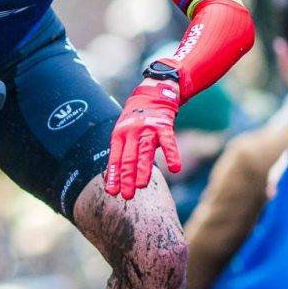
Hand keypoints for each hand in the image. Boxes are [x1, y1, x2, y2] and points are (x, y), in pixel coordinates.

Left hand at [105, 77, 181, 199]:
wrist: (153, 93)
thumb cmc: (136, 119)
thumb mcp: (123, 132)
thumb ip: (121, 152)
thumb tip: (113, 178)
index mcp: (119, 135)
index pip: (115, 159)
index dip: (113, 176)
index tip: (112, 192)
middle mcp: (131, 132)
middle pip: (128, 158)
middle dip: (127, 178)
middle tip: (127, 196)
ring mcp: (148, 129)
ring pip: (145, 152)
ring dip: (143, 170)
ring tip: (142, 186)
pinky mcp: (164, 126)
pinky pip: (169, 142)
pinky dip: (172, 155)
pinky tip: (175, 169)